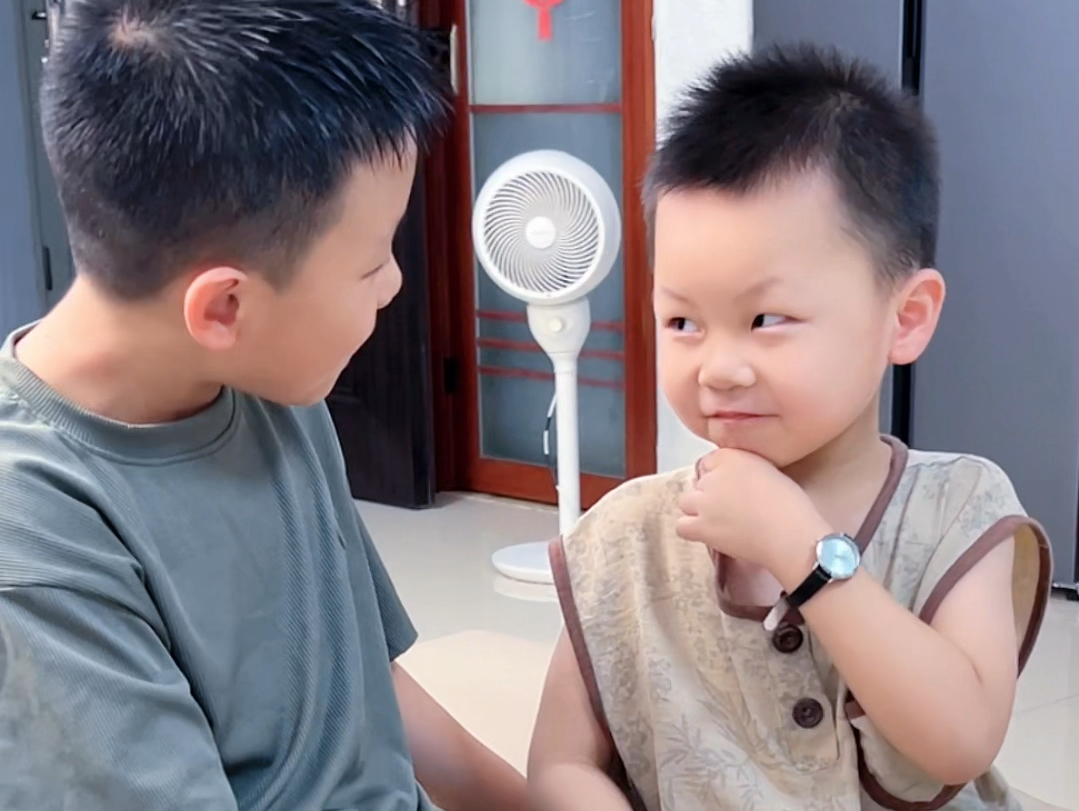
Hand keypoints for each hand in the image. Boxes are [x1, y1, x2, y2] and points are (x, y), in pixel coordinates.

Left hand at [676, 448, 829, 572]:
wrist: (790, 534)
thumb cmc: (792, 505)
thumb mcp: (771, 472)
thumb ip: (748, 471)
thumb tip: (739, 482)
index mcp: (733, 457)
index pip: (711, 462)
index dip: (721, 476)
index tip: (734, 489)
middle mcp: (713, 475)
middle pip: (699, 482)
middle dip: (711, 493)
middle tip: (730, 508)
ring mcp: (704, 501)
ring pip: (686, 502)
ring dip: (698, 510)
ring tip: (718, 521)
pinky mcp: (701, 526)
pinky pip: (682, 526)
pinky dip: (692, 529)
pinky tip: (709, 533)